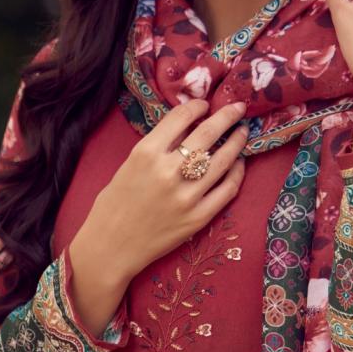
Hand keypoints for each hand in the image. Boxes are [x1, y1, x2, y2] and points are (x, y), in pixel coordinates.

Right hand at [70, 99, 247, 290]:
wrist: (110, 247)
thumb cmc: (114, 204)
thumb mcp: (128, 165)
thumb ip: (157, 147)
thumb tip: (187, 128)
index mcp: (146, 153)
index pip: (181, 118)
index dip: (197, 106)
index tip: (205, 104)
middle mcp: (168, 171)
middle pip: (208, 134)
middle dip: (226, 116)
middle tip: (237, 108)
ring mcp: (187, 196)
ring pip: (223, 160)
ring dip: (237, 143)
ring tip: (242, 133)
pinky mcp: (198, 218)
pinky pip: (227, 189)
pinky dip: (237, 173)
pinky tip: (239, 164)